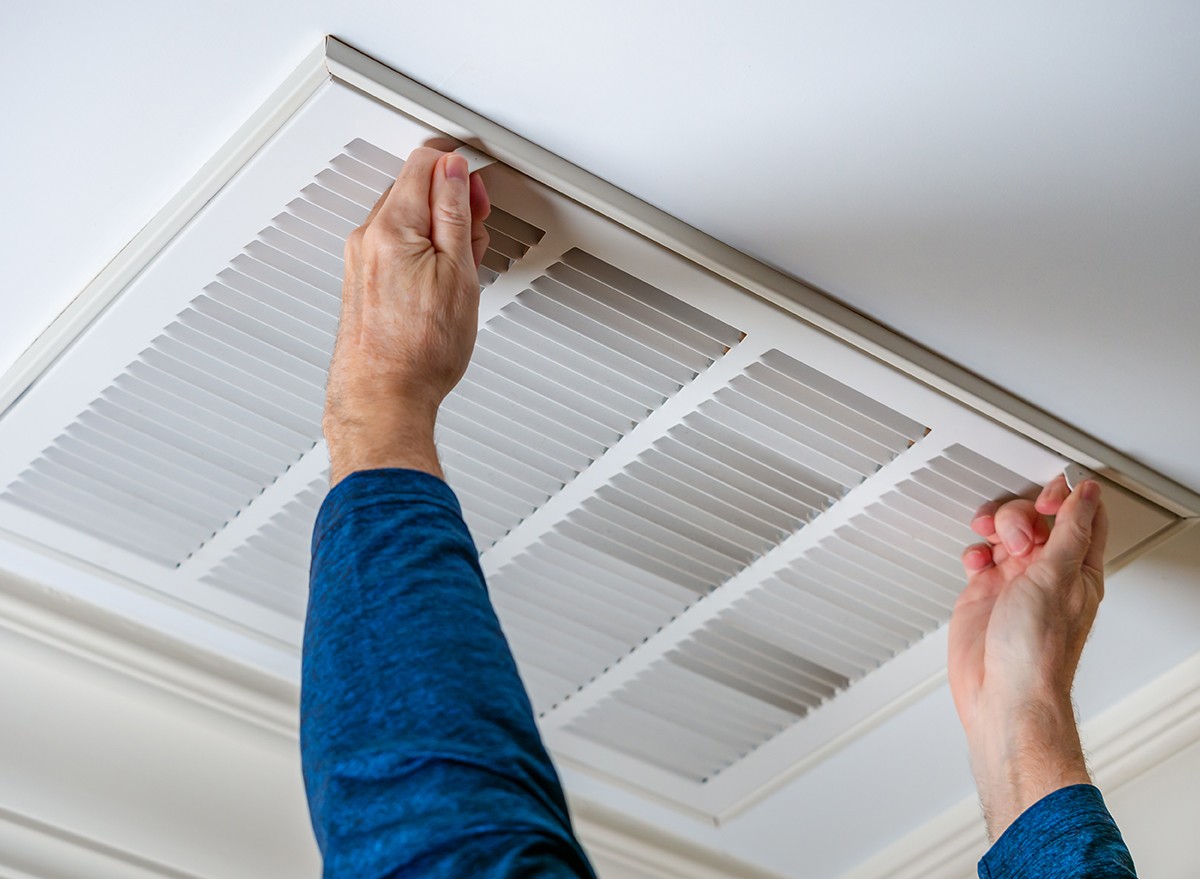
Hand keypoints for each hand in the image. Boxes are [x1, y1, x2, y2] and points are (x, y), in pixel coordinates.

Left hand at [324, 147, 490, 485]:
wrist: (384, 399)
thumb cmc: (420, 352)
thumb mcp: (458, 273)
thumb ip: (455, 212)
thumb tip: (454, 170)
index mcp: (392, 226)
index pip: (425, 162)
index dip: (460, 171)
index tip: (479, 194)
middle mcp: (368, 237)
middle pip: (414, 188)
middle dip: (452, 203)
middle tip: (476, 236)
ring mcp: (361, 260)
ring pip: (406, 219)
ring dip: (439, 231)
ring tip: (462, 269)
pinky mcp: (362, 282)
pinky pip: (396, 247)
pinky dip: (422, 253)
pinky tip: (441, 284)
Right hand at [948, 475, 1107, 840]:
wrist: (1001, 693)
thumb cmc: (1036, 652)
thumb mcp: (1057, 577)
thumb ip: (1070, 531)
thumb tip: (1085, 494)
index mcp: (1078, 568)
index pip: (1082, 516)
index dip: (1065, 496)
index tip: (1046, 497)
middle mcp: (1047, 573)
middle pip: (1036, 518)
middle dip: (1021, 515)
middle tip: (1017, 538)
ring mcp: (1015, 582)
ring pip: (1004, 532)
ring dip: (995, 528)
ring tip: (994, 546)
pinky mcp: (984, 593)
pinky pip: (978, 556)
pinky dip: (974, 551)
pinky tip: (976, 562)